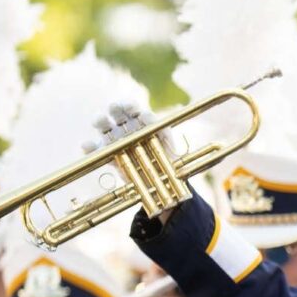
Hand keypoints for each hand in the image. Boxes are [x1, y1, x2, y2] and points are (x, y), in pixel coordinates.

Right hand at [99, 103, 178, 224]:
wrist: (161, 188)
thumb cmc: (172, 171)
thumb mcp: (179, 163)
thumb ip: (182, 158)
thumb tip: (209, 151)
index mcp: (152, 127)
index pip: (144, 114)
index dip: (137, 110)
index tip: (135, 110)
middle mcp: (135, 129)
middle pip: (123, 115)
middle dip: (118, 109)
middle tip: (115, 109)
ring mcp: (121, 140)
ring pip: (108, 127)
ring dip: (102, 122)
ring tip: (99, 121)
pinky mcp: (112, 155)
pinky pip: (100, 150)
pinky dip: (92, 147)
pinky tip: (87, 146)